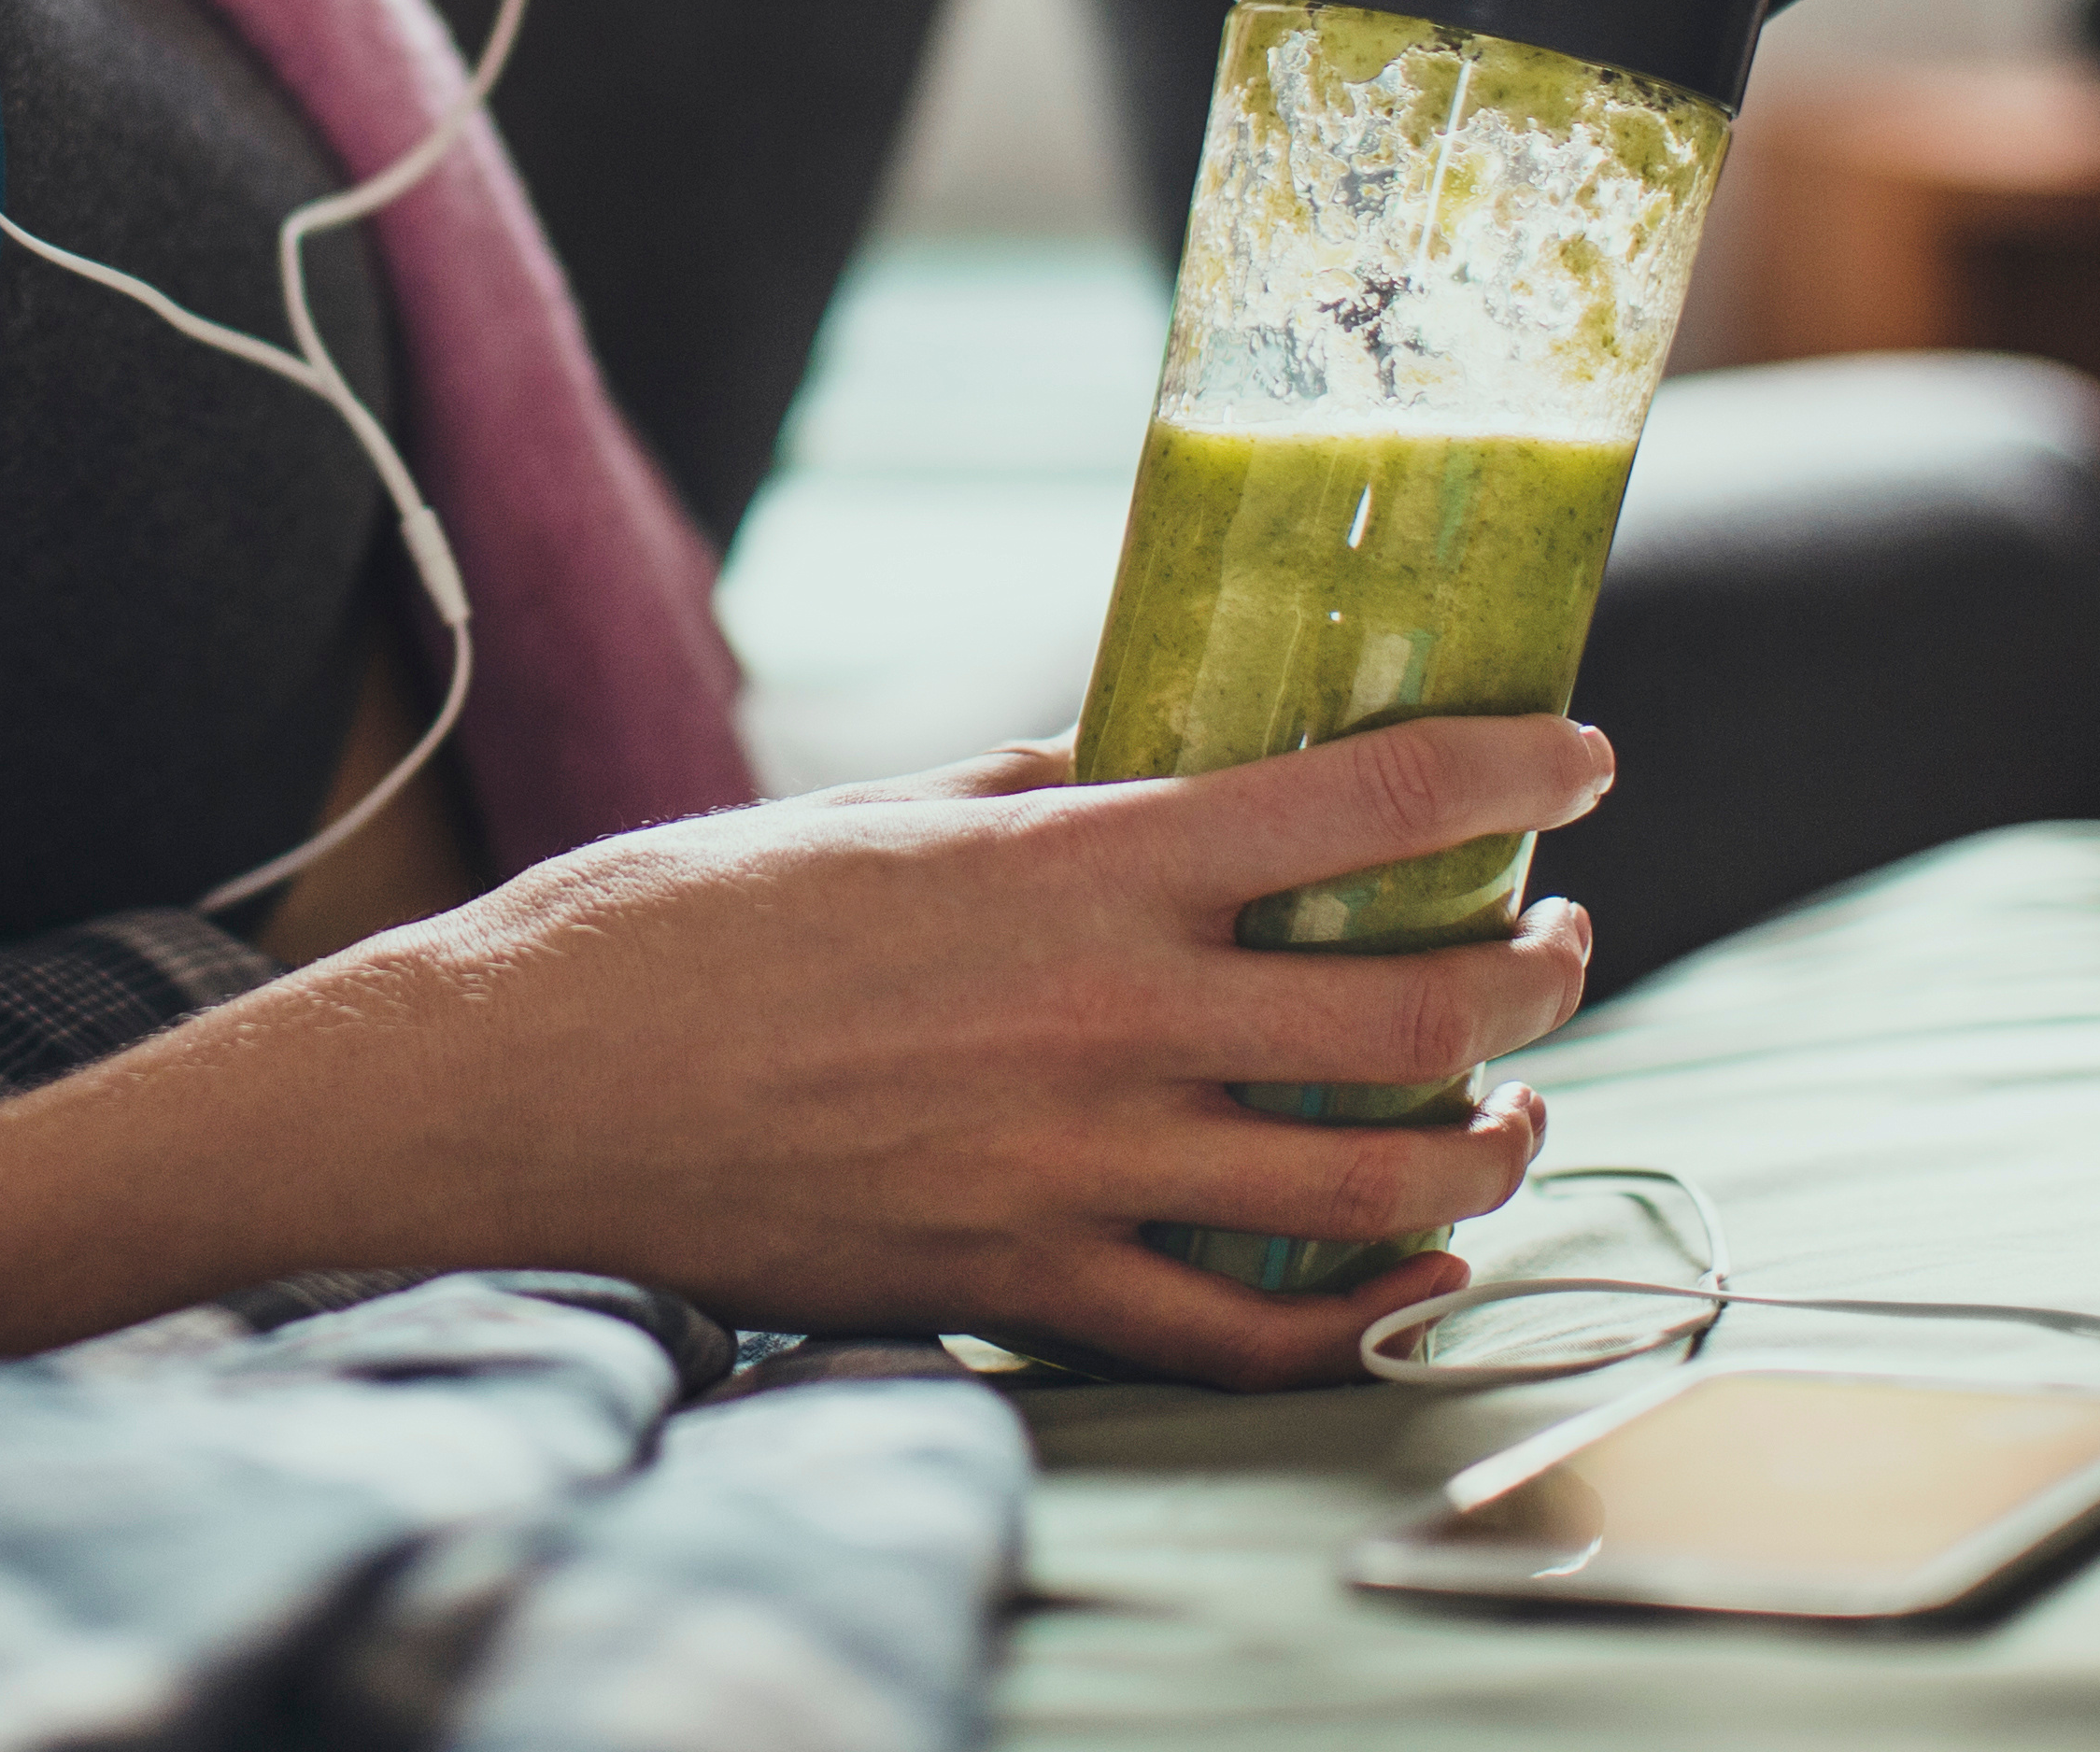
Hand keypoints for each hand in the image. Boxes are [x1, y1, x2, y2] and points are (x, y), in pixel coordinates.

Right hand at [347, 713, 1605, 1384]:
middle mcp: (1107, 1019)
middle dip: (1534, 973)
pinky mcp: (1025, 1289)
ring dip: (1485, 1146)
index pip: (1364, 803)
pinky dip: (1367, 1319)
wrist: (522, 1093)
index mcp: (1073, 866)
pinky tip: (1411, 1277)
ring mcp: (1074, 1171)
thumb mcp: (872, 817)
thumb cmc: (674, 927)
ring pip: (1377, 1187)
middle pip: (1420, 1007)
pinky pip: (1251, 1337)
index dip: (1510, 774)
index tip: (1577, 761)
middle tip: (1551, 942)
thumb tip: (1142, 764)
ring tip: (1504, 1108)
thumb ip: (1032, 799)